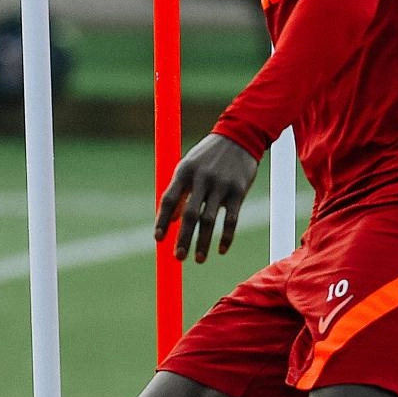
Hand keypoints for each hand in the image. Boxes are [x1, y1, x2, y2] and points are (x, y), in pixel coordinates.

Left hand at [154, 133, 258, 261]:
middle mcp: (202, 178)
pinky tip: (221, 250)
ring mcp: (221, 185)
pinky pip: (231, 219)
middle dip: (183, 238)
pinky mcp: (238, 191)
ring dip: (203, 242)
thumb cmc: (209, 155)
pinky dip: (226, 236)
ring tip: (199, 259)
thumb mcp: (189, 166)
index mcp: (185, 171)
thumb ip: (180, 191)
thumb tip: (170, 222)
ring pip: (210, 220)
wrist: (240, 137)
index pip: (169, 199)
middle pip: (190, 214)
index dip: (162, 220)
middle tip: (178, 257)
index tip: (158, 239)